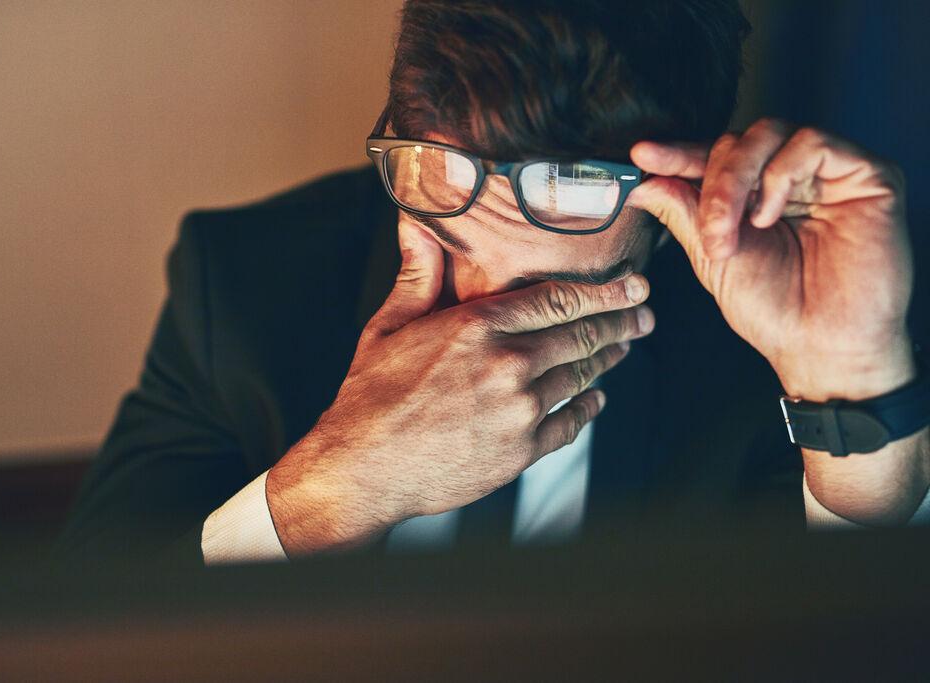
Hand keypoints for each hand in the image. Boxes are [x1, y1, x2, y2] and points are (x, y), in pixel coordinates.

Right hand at [267, 217, 653, 554]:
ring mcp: (519, 410)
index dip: (606, 291)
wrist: (363, 468)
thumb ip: (418, 276)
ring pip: (581, 376)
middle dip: (622, 321)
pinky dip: (588, 408)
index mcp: (477, 326)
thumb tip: (418, 227)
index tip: (634, 285)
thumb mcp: (388, 326)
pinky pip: (570, 423)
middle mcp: (507, 364)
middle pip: (583, 335)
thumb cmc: (371, 396)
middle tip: (645, 314)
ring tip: (623, 348)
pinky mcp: (522, 451)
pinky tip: (594, 399)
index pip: (560, 299)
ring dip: (608, 360)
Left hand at [627, 119, 914, 401]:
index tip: (642, 155)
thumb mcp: (713, 258)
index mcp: (757, 195)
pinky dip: (781, 175)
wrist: (820, 346)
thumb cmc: (775, 310)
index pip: (715, 159)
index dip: (678, 154)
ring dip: (737, 180)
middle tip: (709, 229)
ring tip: (734, 230)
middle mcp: (794, 178)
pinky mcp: (867, 174)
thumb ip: (684, 214)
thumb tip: (645, 183)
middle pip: (739, 140)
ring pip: (770, 134)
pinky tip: (771, 216)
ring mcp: (830, 174)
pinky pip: (813, 142)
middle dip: (712, 182)